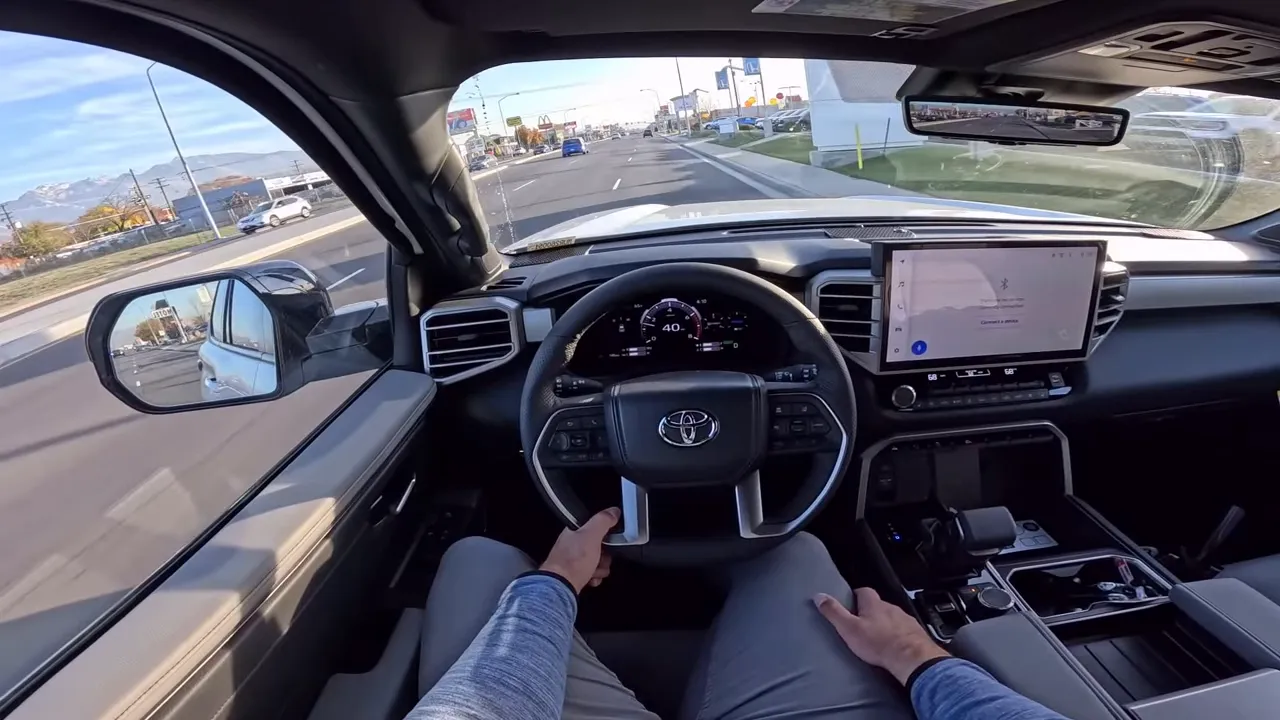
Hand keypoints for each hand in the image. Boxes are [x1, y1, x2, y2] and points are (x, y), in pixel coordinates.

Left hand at [539, 507, 619, 593]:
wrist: (560, 586)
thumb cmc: (572, 561)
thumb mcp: (592, 534)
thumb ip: (603, 520)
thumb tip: (613, 511)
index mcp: (573, 531)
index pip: (594, 528)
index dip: (605, 535)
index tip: (609, 541)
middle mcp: (571, 545)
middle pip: (597, 547)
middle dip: (604, 556)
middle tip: (600, 559)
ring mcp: (571, 561)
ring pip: (595, 562)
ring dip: (600, 568)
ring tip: (594, 571)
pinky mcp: (572, 575)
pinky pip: (590, 574)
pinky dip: (593, 578)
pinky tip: (591, 578)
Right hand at [815, 587, 949, 684]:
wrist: (911, 658)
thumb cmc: (878, 643)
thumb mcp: (849, 628)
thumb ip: (834, 612)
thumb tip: (819, 596)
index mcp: (873, 604)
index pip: (863, 591)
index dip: (856, 596)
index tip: (850, 603)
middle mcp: (890, 607)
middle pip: (878, 604)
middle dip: (870, 612)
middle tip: (861, 624)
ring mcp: (905, 619)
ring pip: (892, 617)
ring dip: (885, 624)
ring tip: (877, 638)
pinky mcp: (915, 632)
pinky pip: (904, 630)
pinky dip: (898, 635)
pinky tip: (894, 646)